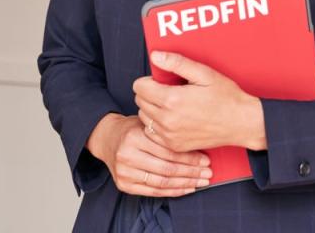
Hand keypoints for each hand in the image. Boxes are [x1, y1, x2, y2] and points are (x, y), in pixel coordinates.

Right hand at [93, 114, 212, 196]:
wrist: (107, 138)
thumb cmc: (132, 129)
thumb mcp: (147, 123)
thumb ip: (165, 132)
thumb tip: (197, 142)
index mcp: (134, 136)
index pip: (168, 151)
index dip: (189, 157)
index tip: (205, 159)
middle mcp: (127, 155)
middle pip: (167, 168)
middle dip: (191, 172)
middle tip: (207, 172)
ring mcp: (124, 172)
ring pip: (162, 182)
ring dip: (185, 183)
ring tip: (200, 182)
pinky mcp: (124, 185)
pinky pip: (153, 191)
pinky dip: (172, 192)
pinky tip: (186, 188)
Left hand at [133, 50, 264, 151]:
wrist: (241, 123)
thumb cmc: (226, 97)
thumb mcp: (204, 73)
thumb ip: (176, 63)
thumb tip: (155, 56)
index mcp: (172, 100)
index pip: (139, 87)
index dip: (149, 79)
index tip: (162, 80)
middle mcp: (167, 120)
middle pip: (140, 101)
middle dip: (150, 92)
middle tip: (169, 90)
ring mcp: (169, 135)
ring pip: (144, 117)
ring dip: (152, 108)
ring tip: (172, 104)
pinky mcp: (174, 145)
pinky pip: (153, 132)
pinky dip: (158, 124)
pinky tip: (174, 118)